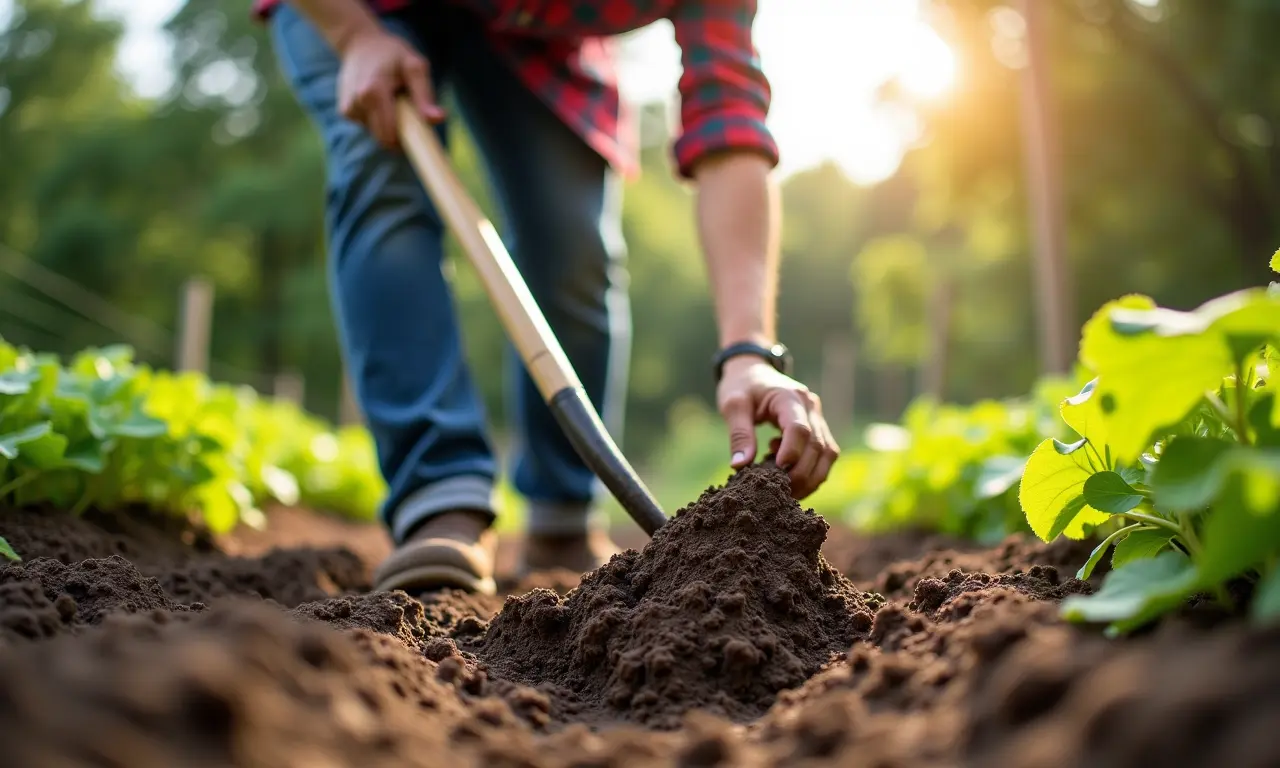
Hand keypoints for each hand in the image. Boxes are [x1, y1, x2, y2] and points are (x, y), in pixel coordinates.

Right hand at [337, 27, 443, 147]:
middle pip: (384, 139)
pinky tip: (379, 99)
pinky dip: (379, 118)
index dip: (408, 143)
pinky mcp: (345, 112)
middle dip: (400, 133)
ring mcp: (348, 109)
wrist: (359, 43)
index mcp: (372, 93)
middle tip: (410, 112)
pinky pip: (370, 126)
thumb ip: (425, 94)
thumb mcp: (414, 66)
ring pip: (377, 133)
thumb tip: (437, 119)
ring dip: (390, 123)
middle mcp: (356, 104)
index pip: (391, 137)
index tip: (420, 142)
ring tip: (392, 99)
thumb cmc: (392, 54)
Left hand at [717, 357, 838, 498]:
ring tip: (786, 489)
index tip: (775, 472)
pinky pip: (824, 454)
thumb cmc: (742, 386)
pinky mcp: (818, 427)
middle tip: (778, 490)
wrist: (754, 370)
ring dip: (811, 476)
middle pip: (818, 445)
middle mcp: (811, 406)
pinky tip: (789, 475)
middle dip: (801, 473)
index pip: (800, 429)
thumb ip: (739, 434)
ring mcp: (818, 416)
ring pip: (827, 453)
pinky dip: (812, 471)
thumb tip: (740, 466)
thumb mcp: (733, 405)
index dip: (791, 453)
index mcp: (789, 397)